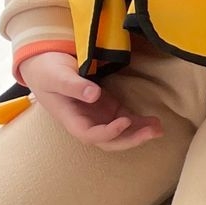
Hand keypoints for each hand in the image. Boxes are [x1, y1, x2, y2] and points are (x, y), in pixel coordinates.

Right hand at [17, 50, 161, 149]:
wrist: (46, 64)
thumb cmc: (47, 70)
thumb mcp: (56, 75)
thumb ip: (73, 85)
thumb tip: (93, 95)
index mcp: (70, 118)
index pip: (90, 134)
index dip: (108, 133)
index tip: (125, 121)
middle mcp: (85, 121)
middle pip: (108, 141)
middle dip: (130, 139)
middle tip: (152, 132)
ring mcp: (97, 115)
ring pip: (120, 133)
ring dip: (139, 133)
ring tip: (159, 129)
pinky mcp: (107, 107)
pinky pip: (125, 119)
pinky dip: (139, 122)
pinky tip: (155, 122)